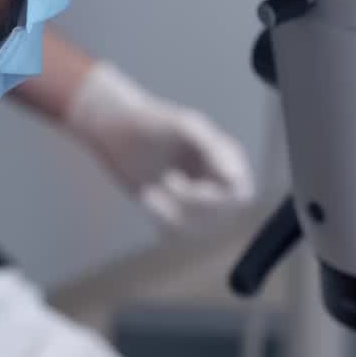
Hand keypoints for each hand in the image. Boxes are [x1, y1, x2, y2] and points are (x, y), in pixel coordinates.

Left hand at [64, 60, 254, 233]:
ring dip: (171, 212)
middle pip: (221, 216)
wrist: (117, 130)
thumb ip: (213, 149)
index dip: (216, 198)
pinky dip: (160, 218)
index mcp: (228, 159)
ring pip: (198, 228)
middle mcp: (218, 182)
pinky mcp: (175, 213)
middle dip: (190, 203)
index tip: (183, 179)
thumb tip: (234, 177)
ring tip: (148, 191)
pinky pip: (177, 233)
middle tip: (166, 179)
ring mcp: (197, 200)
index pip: (239, 195)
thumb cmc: (153, 123)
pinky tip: (146, 196)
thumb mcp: (184, 128)